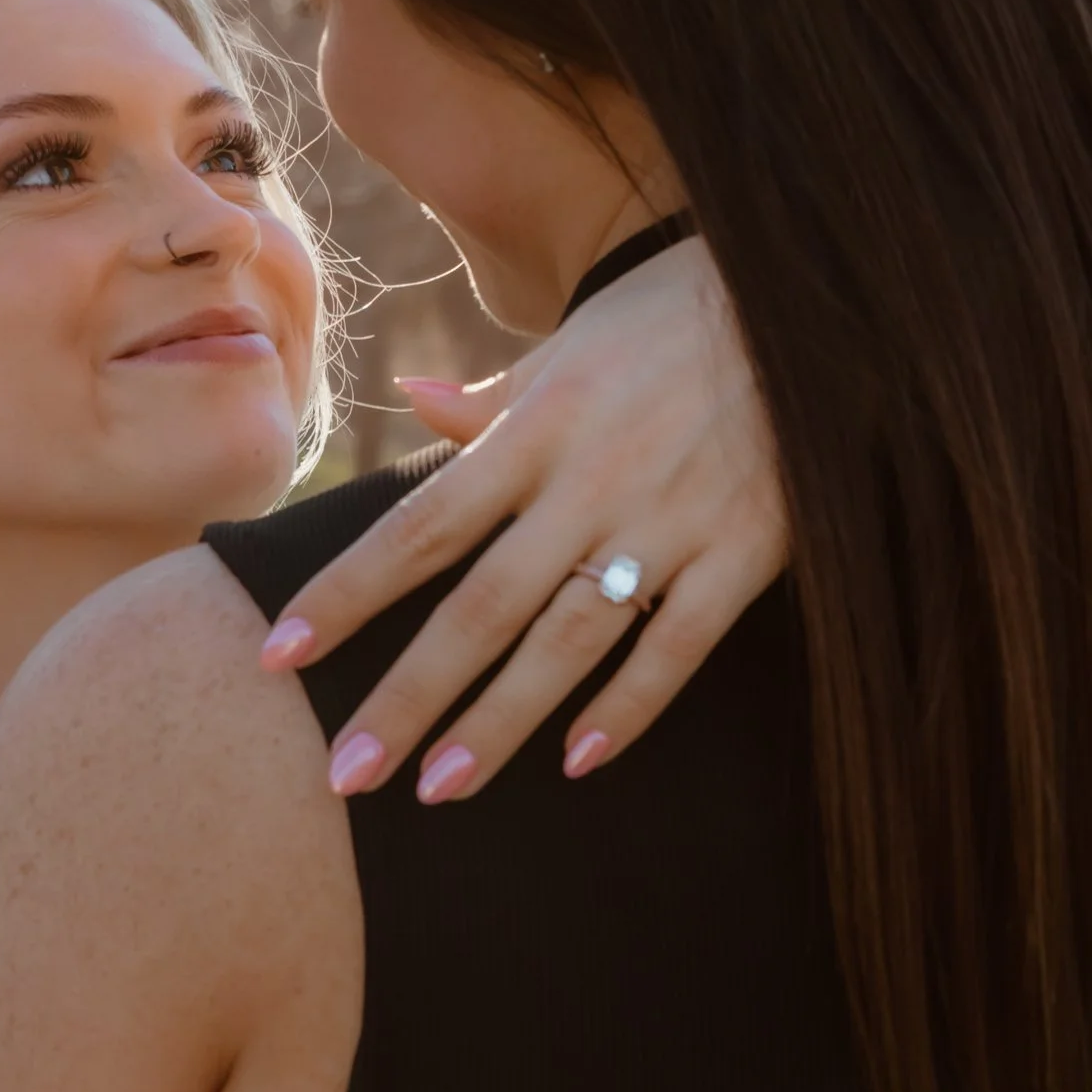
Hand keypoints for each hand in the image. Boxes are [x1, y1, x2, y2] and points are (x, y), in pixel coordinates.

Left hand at [260, 236, 784, 796]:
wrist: (815, 301)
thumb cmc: (676, 319)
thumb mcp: (572, 345)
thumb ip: (492, 398)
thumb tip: (406, 403)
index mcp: (537, 428)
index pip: (420, 526)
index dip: (347, 593)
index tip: (277, 656)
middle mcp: (590, 481)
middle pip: (479, 605)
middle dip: (408, 696)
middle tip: (345, 774)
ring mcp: (669, 522)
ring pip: (568, 640)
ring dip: (500, 721)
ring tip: (439, 790)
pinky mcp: (744, 551)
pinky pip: (679, 645)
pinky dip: (629, 705)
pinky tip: (577, 761)